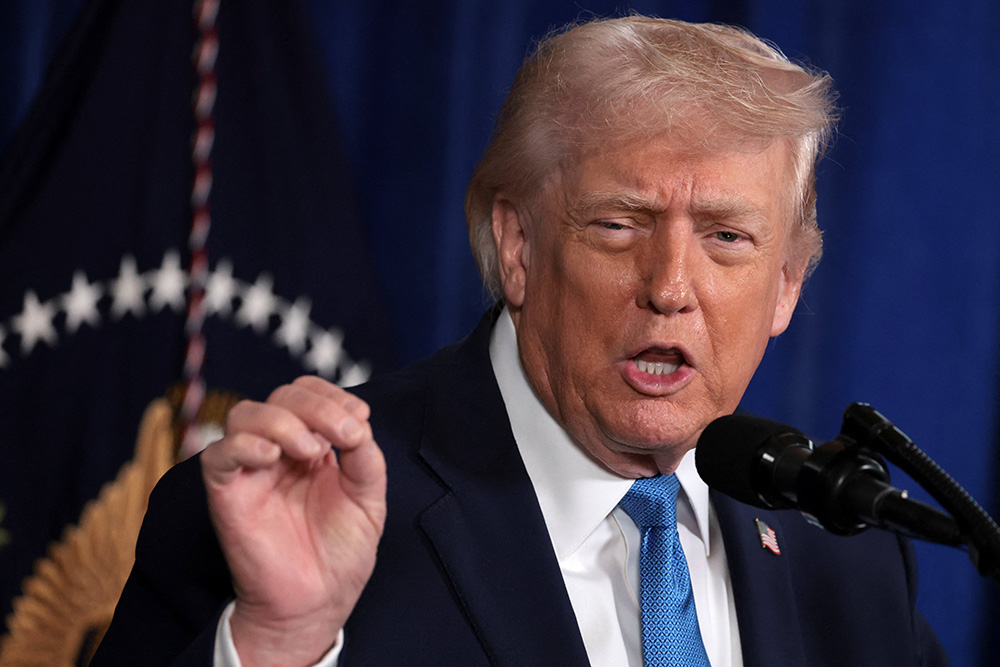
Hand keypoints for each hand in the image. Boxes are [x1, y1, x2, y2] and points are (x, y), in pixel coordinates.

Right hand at [201, 376, 385, 666]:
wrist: (318, 602)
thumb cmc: (342, 553)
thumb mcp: (368, 498)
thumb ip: (366, 457)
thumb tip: (357, 422)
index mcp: (311, 446)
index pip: (308, 394)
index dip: (332, 395)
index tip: (359, 417)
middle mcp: (279, 451)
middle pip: (281, 397)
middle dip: (316, 406)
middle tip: (343, 434)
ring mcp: (251, 470)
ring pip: (246, 415)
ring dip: (283, 421)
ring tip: (311, 451)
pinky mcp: (227, 494)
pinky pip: (217, 455)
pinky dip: (243, 445)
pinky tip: (273, 457)